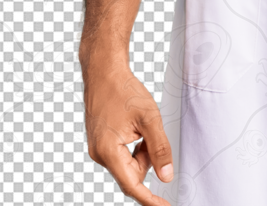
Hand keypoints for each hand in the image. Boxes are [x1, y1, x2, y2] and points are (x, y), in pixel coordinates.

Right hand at [83, 59, 172, 205]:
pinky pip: (123, 154)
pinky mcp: (101, 143)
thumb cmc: (124, 91)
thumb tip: (166, 176)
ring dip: (143, 150)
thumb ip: (159, 148)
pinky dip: (135, 145)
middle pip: (133, 172)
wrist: (104, 73)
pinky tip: (136, 126)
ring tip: (143, 124)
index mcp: (108, 152)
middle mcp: (100, 155)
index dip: (149, 199)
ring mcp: (99, 150)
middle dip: (148, 158)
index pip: (132, 186)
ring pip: (130, 163)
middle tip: (151, 132)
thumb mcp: (150, 118)